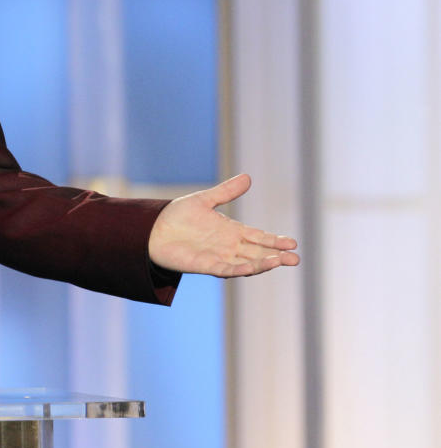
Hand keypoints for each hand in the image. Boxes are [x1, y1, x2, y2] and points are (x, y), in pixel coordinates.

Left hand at [148, 174, 298, 277]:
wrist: (152, 229)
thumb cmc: (177, 216)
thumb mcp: (205, 200)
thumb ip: (226, 192)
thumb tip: (248, 177)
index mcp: (230, 232)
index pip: (258, 237)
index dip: (274, 240)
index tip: (293, 242)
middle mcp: (228, 247)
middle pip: (257, 253)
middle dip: (276, 256)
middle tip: (296, 258)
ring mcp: (217, 257)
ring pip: (246, 263)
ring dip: (263, 264)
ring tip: (280, 262)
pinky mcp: (204, 265)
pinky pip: (225, 270)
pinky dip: (239, 270)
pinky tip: (252, 268)